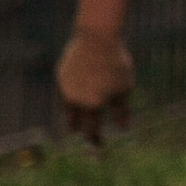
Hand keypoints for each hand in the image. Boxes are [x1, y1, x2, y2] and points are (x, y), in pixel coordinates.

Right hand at [57, 28, 134, 144]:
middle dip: (79, 129)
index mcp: (91, 105)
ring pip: (66, 107)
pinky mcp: (62, 73)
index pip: (91, 130)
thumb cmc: (115, 63)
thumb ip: (121, 110)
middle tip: (83, 135)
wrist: (97, 38)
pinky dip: (70, 96)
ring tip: (74, 121)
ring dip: (72, 115)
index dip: (95, 139)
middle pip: (74, 121)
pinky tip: (74, 95)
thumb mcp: (124, 88)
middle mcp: (74, 99)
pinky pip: (65, 90)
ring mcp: (65, 86)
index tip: (99, 147)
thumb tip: (123, 129)